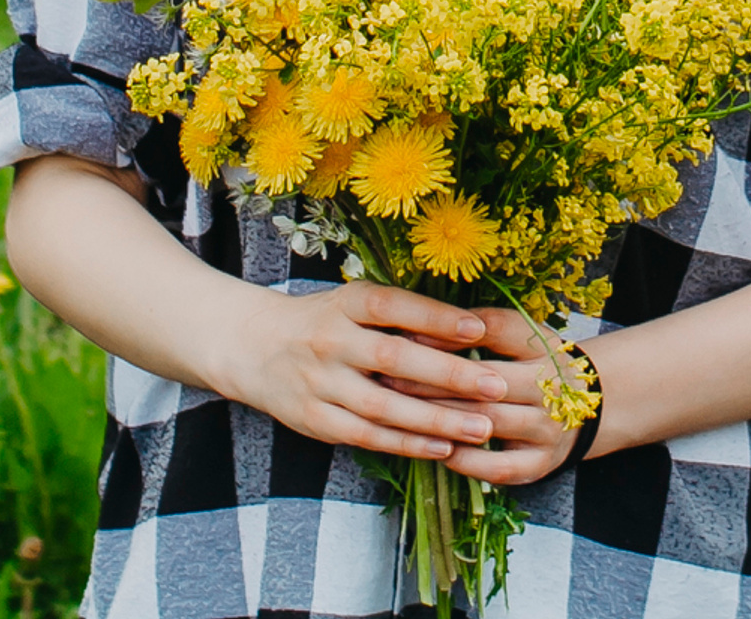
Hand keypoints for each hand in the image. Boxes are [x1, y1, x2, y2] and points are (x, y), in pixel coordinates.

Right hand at [215, 281, 511, 459]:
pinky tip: (443, 447)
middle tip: (495, 386)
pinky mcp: (315, 421)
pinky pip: (367, 437)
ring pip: (384, 406)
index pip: (394, 305)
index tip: (479, 329)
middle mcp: (331, 340)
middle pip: (394, 358)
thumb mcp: (354, 303)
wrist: (255, 347)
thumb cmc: (322, 321)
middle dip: (449, 374)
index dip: (436, 317)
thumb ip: (401, 315)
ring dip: (437, 420)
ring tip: (482, 427)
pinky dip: (407, 443)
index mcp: (345, 302)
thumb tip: (466, 330)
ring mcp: (320, 383)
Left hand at [408, 308, 595, 485]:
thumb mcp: (519, 337)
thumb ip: (478, 328)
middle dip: (433, 380)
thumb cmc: (535, 365)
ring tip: (402, 414)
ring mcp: (547, 429)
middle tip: (389, 377)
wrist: (586, 409)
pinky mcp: (539, 465)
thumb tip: (417, 326)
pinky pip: (496, 467)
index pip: (496, 330)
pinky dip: (464, 460)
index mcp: (543, 346)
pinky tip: (436, 450)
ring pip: (487, 422)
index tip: (406, 334)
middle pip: (485, 381)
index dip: (450, 333)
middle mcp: (551, 387)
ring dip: (442, 419)